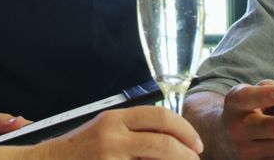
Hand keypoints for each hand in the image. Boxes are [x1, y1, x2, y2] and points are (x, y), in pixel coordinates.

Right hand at [29, 107, 202, 158]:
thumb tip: (172, 139)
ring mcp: (110, 159)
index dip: (185, 130)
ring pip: (157, 159)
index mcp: (114, 119)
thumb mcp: (104, 130)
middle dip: (188, 155)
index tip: (196, 144)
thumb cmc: (77, 150)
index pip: (161, 118)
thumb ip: (133, 130)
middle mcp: (113, 138)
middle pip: (165, 144)